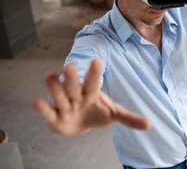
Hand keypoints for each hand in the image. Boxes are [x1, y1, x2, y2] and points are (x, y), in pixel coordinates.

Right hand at [33, 59, 150, 136]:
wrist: (80, 123)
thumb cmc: (96, 112)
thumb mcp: (114, 114)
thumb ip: (129, 118)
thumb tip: (150, 125)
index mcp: (91, 92)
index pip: (93, 81)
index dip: (94, 72)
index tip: (97, 60)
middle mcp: (76, 96)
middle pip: (74, 86)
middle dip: (72, 78)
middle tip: (69, 66)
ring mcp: (64, 106)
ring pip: (59, 96)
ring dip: (55, 88)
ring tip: (50, 75)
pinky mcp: (54, 118)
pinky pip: (48, 113)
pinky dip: (43, 109)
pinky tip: (36, 102)